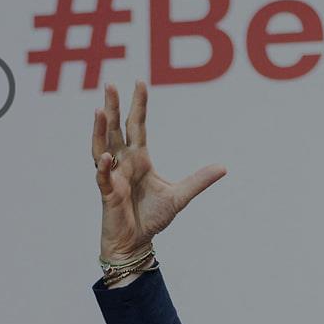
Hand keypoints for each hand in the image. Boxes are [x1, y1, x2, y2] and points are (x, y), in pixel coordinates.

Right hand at [92, 80, 226, 259]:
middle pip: (115, 129)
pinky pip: (104, 178)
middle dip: (112, 107)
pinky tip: (107, 158)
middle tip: (109, 83)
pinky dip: (105, 168)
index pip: (136, 125)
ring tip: (99, 110)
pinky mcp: (108, 194)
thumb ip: (199, 180)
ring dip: (100, 130)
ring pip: (102, 147)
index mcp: (139, 158)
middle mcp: (123, 162)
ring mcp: (113, 177)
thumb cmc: (152, 217)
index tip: (139, 82)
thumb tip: (224, 167)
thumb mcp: (180, 196)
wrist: (137, 242)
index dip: (138, 105)